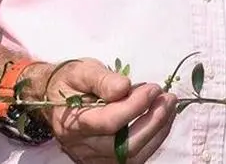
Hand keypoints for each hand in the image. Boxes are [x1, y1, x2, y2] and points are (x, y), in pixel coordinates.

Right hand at [29, 58, 177, 162]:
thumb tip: (124, 87)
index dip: (135, 106)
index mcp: (74, 123)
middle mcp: (84, 147)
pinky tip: (163, 119)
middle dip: (153, 122)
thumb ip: (102, 79)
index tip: (153, 88)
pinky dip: (155, 138)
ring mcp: (96, 158)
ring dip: (159, 130)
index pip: (108, 122)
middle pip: (125, 146)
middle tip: (168, 98)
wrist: (55, 99)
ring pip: (134, 156)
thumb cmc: (71, 83)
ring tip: (170, 105)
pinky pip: (137, 157)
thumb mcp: (82, 71)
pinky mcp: (108, 161)